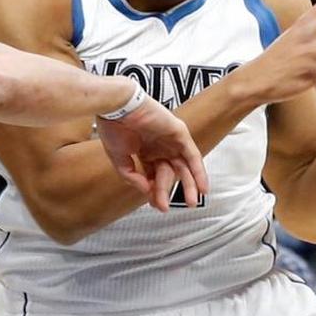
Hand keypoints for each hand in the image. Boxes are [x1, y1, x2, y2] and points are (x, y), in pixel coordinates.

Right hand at [96, 96, 208, 212]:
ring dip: (189, 185)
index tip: (153, 204)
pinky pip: (192, 156)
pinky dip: (198, 171)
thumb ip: (132, 176)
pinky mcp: (179, 133)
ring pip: (183, 167)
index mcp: (143, 151)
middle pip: (168, 173)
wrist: (118, 107)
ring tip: (192, 203)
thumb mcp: (118, 158)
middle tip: (165, 208)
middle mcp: (158, 146)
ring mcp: (169, 140)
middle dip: (166, 191)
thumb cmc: (113, 127)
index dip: (153, 190)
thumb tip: (145, 191)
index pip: (153, 175)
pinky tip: (202, 187)